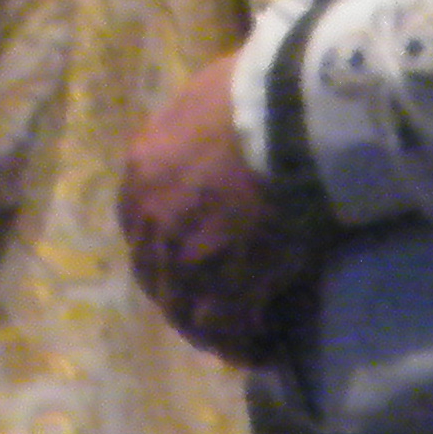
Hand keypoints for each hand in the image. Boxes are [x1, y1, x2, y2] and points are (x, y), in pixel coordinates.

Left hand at [120, 49, 329, 363]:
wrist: (294, 110)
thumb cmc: (261, 86)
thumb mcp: (207, 95)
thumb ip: (196, 127)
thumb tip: (214, 129)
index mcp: (142, 170)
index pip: (138, 226)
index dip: (164, 248)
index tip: (190, 259)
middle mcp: (153, 219)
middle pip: (156, 275)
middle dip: (182, 295)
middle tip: (215, 309)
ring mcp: (188, 256)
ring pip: (185, 310)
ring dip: (209, 328)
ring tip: (241, 338)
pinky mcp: (229, 284)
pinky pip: (226, 329)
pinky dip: (241, 343)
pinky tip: (262, 347)